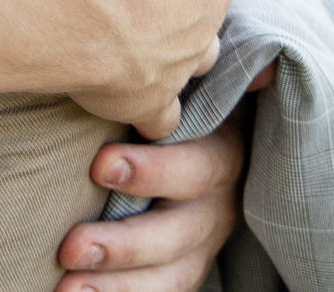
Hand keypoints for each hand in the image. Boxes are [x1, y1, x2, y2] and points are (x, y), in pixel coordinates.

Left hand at [55, 87, 265, 291]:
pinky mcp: (183, 265)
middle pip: (175, 234)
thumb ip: (221, 72)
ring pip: (167, 275)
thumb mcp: (209, 82)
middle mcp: (216, 206)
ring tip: (66, 289)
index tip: (99, 165)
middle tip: (70, 248)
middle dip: (123, 244)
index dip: (151, 172)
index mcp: (223, 156)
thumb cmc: (189, 97)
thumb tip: (268, 65)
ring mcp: (200, 243)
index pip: (194, 168)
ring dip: (117, 286)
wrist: (213, 131)